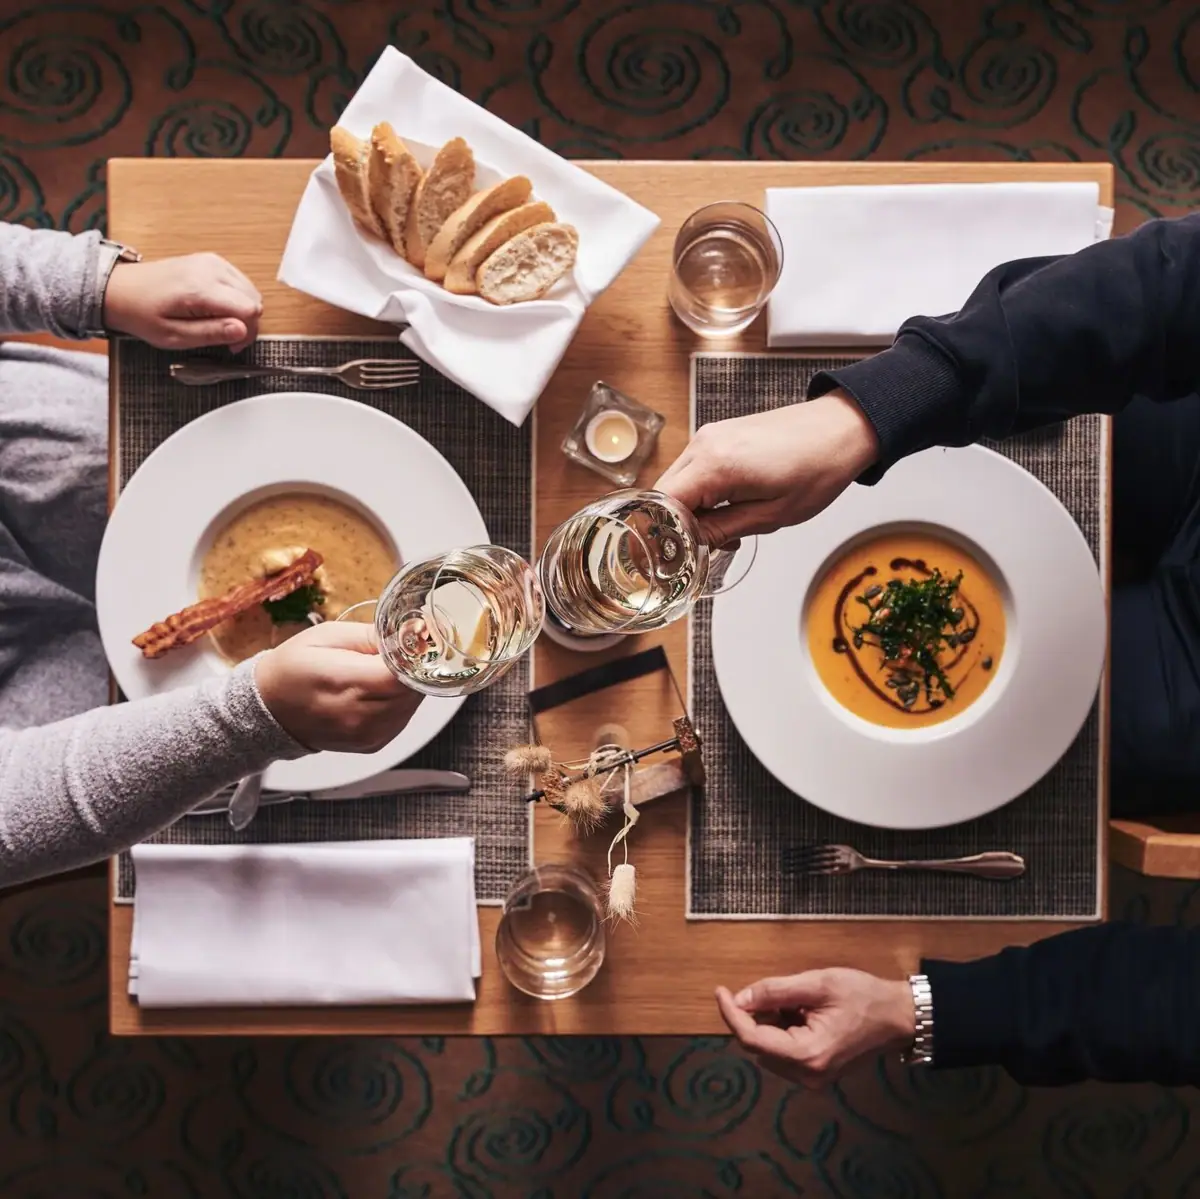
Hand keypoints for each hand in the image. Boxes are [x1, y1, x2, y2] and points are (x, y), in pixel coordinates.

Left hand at [103, 251, 261, 351]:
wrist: (120, 289)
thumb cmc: (141, 313)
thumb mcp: (174, 336)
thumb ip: (210, 333)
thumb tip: (242, 331)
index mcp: (200, 288)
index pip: (249, 309)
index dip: (247, 333)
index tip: (231, 345)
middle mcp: (210, 269)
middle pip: (254, 299)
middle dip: (246, 323)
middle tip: (226, 337)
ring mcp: (212, 261)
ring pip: (250, 291)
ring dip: (242, 311)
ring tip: (220, 323)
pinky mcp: (211, 260)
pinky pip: (240, 282)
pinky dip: (236, 299)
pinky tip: (218, 309)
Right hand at [254, 620, 421, 753]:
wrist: (269, 708)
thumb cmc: (293, 667)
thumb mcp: (328, 635)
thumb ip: (372, 635)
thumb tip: (408, 633)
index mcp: (345, 682)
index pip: (402, 674)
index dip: (412, 656)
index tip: (409, 643)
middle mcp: (359, 715)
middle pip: (412, 690)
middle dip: (411, 669)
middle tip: (395, 655)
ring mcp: (367, 734)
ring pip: (412, 706)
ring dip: (406, 687)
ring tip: (381, 673)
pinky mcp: (372, 744)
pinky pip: (402, 720)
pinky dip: (399, 703)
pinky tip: (378, 692)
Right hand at [654, 391, 879, 546]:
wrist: (842, 428)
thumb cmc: (817, 468)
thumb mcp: (772, 516)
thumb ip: (723, 530)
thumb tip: (691, 544)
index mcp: (715, 464)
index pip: (662, 504)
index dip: (663, 534)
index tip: (673, 557)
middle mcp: (704, 444)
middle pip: (663, 493)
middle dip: (675, 524)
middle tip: (703, 548)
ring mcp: (710, 436)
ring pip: (677, 481)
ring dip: (690, 509)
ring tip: (724, 529)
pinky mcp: (719, 435)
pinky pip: (694, 469)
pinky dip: (701, 492)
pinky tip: (728, 506)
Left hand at [715, 968, 914, 1087]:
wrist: (898, 1017)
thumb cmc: (863, 996)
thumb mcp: (817, 984)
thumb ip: (774, 991)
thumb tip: (740, 998)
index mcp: (807, 1054)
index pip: (751, 1038)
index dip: (730, 1014)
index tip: (720, 990)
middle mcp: (806, 1074)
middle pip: (757, 1046)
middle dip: (754, 1016)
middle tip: (771, 990)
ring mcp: (812, 1078)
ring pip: (769, 1050)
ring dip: (769, 1023)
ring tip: (796, 1002)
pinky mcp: (817, 1073)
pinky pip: (784, 1053)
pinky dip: (781, 1031)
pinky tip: (801, 1013)